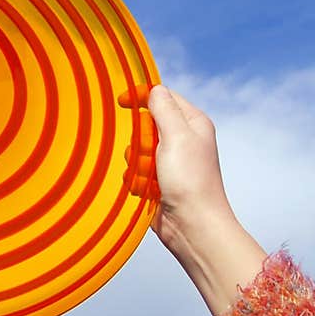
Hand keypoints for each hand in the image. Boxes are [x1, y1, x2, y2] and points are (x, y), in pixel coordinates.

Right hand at [123, 85, 266, 315]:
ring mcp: (170, 161)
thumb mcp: (177, 136)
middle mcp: (183, 139)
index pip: (163, 97)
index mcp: (192, 123)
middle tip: (150, 154)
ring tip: (151, 178)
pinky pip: (135, 171)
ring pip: (136, 149)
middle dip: (140, 141)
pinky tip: (148, 190)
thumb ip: (163, 109)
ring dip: (137, 163)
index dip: (142, 97)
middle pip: (145, 125)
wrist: (193, 226)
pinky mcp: (159, 181)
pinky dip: (137, 180)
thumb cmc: (190, 181)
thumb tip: (154, 89)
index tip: (122, 102)